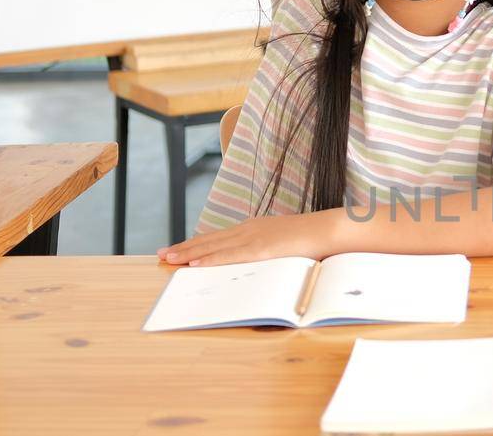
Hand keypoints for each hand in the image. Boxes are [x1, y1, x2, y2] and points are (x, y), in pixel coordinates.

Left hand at [158, 214, 332, 265]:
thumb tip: (266, 263)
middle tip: (162, 253)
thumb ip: (272, 251)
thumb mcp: (286, 245)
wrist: (329, 230)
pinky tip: (193, 264)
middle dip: (184, 247)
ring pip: (213, 247)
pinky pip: (228, 256)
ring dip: (188, 254)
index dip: (197, 243)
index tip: (180, 248)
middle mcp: (249, 229)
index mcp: (255, 228)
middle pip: (210, 240)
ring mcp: (253, 238)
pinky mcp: (259, 249)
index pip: (219, 237)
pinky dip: (208, 260)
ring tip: (168, 259)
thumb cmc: (313, 239)